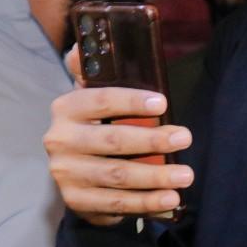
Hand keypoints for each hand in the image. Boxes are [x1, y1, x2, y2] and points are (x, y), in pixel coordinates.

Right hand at [44, 45, 193, 225]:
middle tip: (186, 137)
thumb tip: (82, 44)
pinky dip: (147, 202)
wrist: (75, 171)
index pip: (100, 100)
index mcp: (66, 108)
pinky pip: (116, 202)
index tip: (162, 102)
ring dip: (156, 175)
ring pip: (118, 175)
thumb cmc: (96, 123)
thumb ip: (92, 72)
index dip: (131, 101)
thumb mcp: (93, 96)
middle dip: (153, 140)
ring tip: (186, 174)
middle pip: (112, 140)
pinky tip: (171, 198)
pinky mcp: (76, 200)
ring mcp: (66, 173)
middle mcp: (60, 140)